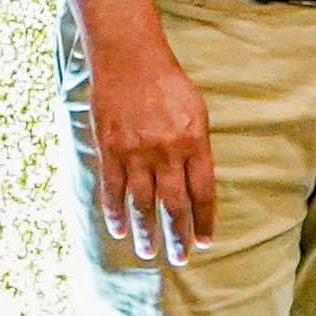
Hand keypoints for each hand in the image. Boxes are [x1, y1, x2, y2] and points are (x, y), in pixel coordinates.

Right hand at [83, 9, 215, 268]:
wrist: (129, 57)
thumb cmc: (167, 82)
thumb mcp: (196, 111)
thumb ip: (197, 148)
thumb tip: (196, 184)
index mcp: (194, 142)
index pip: (203, 193)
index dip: (205, 220)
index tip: (205, 241)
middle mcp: (167, 152)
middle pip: (174, 206)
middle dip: (177, 236)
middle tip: (179, 259)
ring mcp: (136, 153)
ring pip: (143, 204)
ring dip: (146, 232)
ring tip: (148, 252)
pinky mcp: (110, 149)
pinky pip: (113, 190)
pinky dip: (116, 213)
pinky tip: (119, 230)